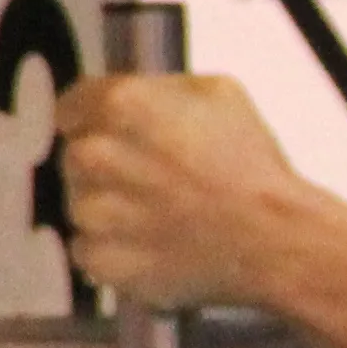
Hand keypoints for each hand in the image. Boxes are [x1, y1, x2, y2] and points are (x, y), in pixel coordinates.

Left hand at [59, 65, 333, 307]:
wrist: (274, 241)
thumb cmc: (253, 169)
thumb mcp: (220, 94)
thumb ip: (162, 88)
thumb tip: (140, 96)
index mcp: (121, 106)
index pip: (71, 107)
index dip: (95, 120)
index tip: (118, 136)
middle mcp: (96, 155)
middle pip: (77, 157)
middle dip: (108, 167)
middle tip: (152, 181)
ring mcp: (94, 211)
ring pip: (82, 204)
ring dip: (110, 210)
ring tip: (159, 217)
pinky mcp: (102, 259)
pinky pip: (89, 250)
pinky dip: (114, 251)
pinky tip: (153, 245)